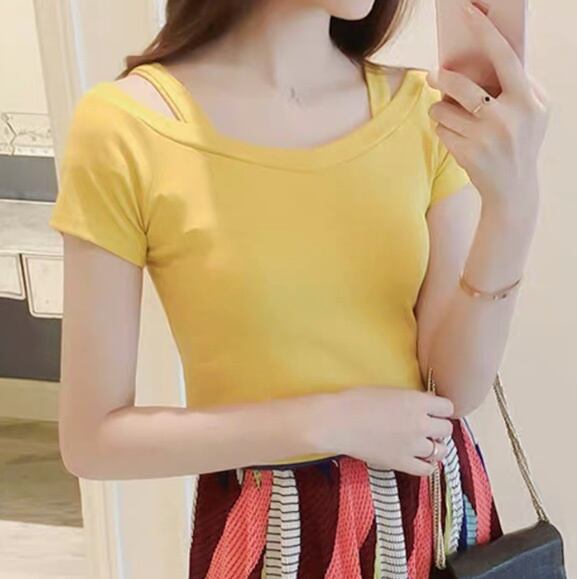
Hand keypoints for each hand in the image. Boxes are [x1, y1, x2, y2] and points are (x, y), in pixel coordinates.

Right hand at [316, 386, 454, 475]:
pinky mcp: (402, 463)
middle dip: (438, 427)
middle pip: (446, 429)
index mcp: (417, 402)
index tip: (433, 410)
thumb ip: (410, 399)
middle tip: (427, 426)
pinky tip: (419, 458)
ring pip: (440, 450)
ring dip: (434, 446)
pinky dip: (427, 464)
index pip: (448, 407)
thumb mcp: (388, 391)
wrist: (338, 422)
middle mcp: (421, 424)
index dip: (441, 409)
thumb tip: (423, 405)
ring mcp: (413, 446)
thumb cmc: (356, 400)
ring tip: (423, 443)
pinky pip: (427, 469)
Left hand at [426, 2, 550, 214]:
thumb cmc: (521, 141)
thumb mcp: (534, 111)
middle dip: (442, 78)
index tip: (467, 12)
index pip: (504, 57)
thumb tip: (489, 51)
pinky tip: (455, 137)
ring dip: (439, 109)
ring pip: (443, 110)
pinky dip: (442, 130)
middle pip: (460, 85)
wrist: (513, 189)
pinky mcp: (466, 154)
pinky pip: (440, 131)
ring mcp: (485, 138)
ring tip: (448, 114)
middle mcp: (507, 118)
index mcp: (528, 100)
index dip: (485, 31)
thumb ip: (518, 83)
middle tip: (434, 75)